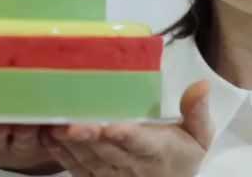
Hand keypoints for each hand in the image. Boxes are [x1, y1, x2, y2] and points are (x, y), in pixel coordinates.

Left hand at [43, 80, 211, 176]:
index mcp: (157, 150)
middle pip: (108, 151)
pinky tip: (49, 139)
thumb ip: (198, 111)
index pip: (140, 142)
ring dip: (70, 146)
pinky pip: (77, 169)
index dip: (125, 135)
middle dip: (89, 138)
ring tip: (53, 128)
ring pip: (89, 160)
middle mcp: (132, 165)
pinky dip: (61, 156)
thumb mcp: (199, 136)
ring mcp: (112, 175)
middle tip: (70, 124)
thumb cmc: (181, 155)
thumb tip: (202, 84)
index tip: (112, 127)